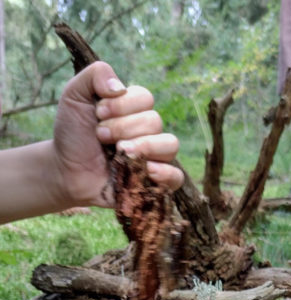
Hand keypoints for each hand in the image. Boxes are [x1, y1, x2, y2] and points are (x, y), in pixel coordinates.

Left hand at [52, 61, 183, 207]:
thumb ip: (95, 75)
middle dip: (123, 128)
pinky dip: (164, 173)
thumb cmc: (72, 136)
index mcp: (134, 111)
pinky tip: (145, 172)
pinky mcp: (155, 184)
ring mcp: (154, 158)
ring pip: (170, 145)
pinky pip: (176, 177)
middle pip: (155, 121)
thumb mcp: (74, 97)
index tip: (98, 114)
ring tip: (119, 154)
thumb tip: (119, 87)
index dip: (121, 105)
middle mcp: (148, 133)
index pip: (145, 98)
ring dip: (142, 147)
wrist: (65, 172)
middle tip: (101, 137)